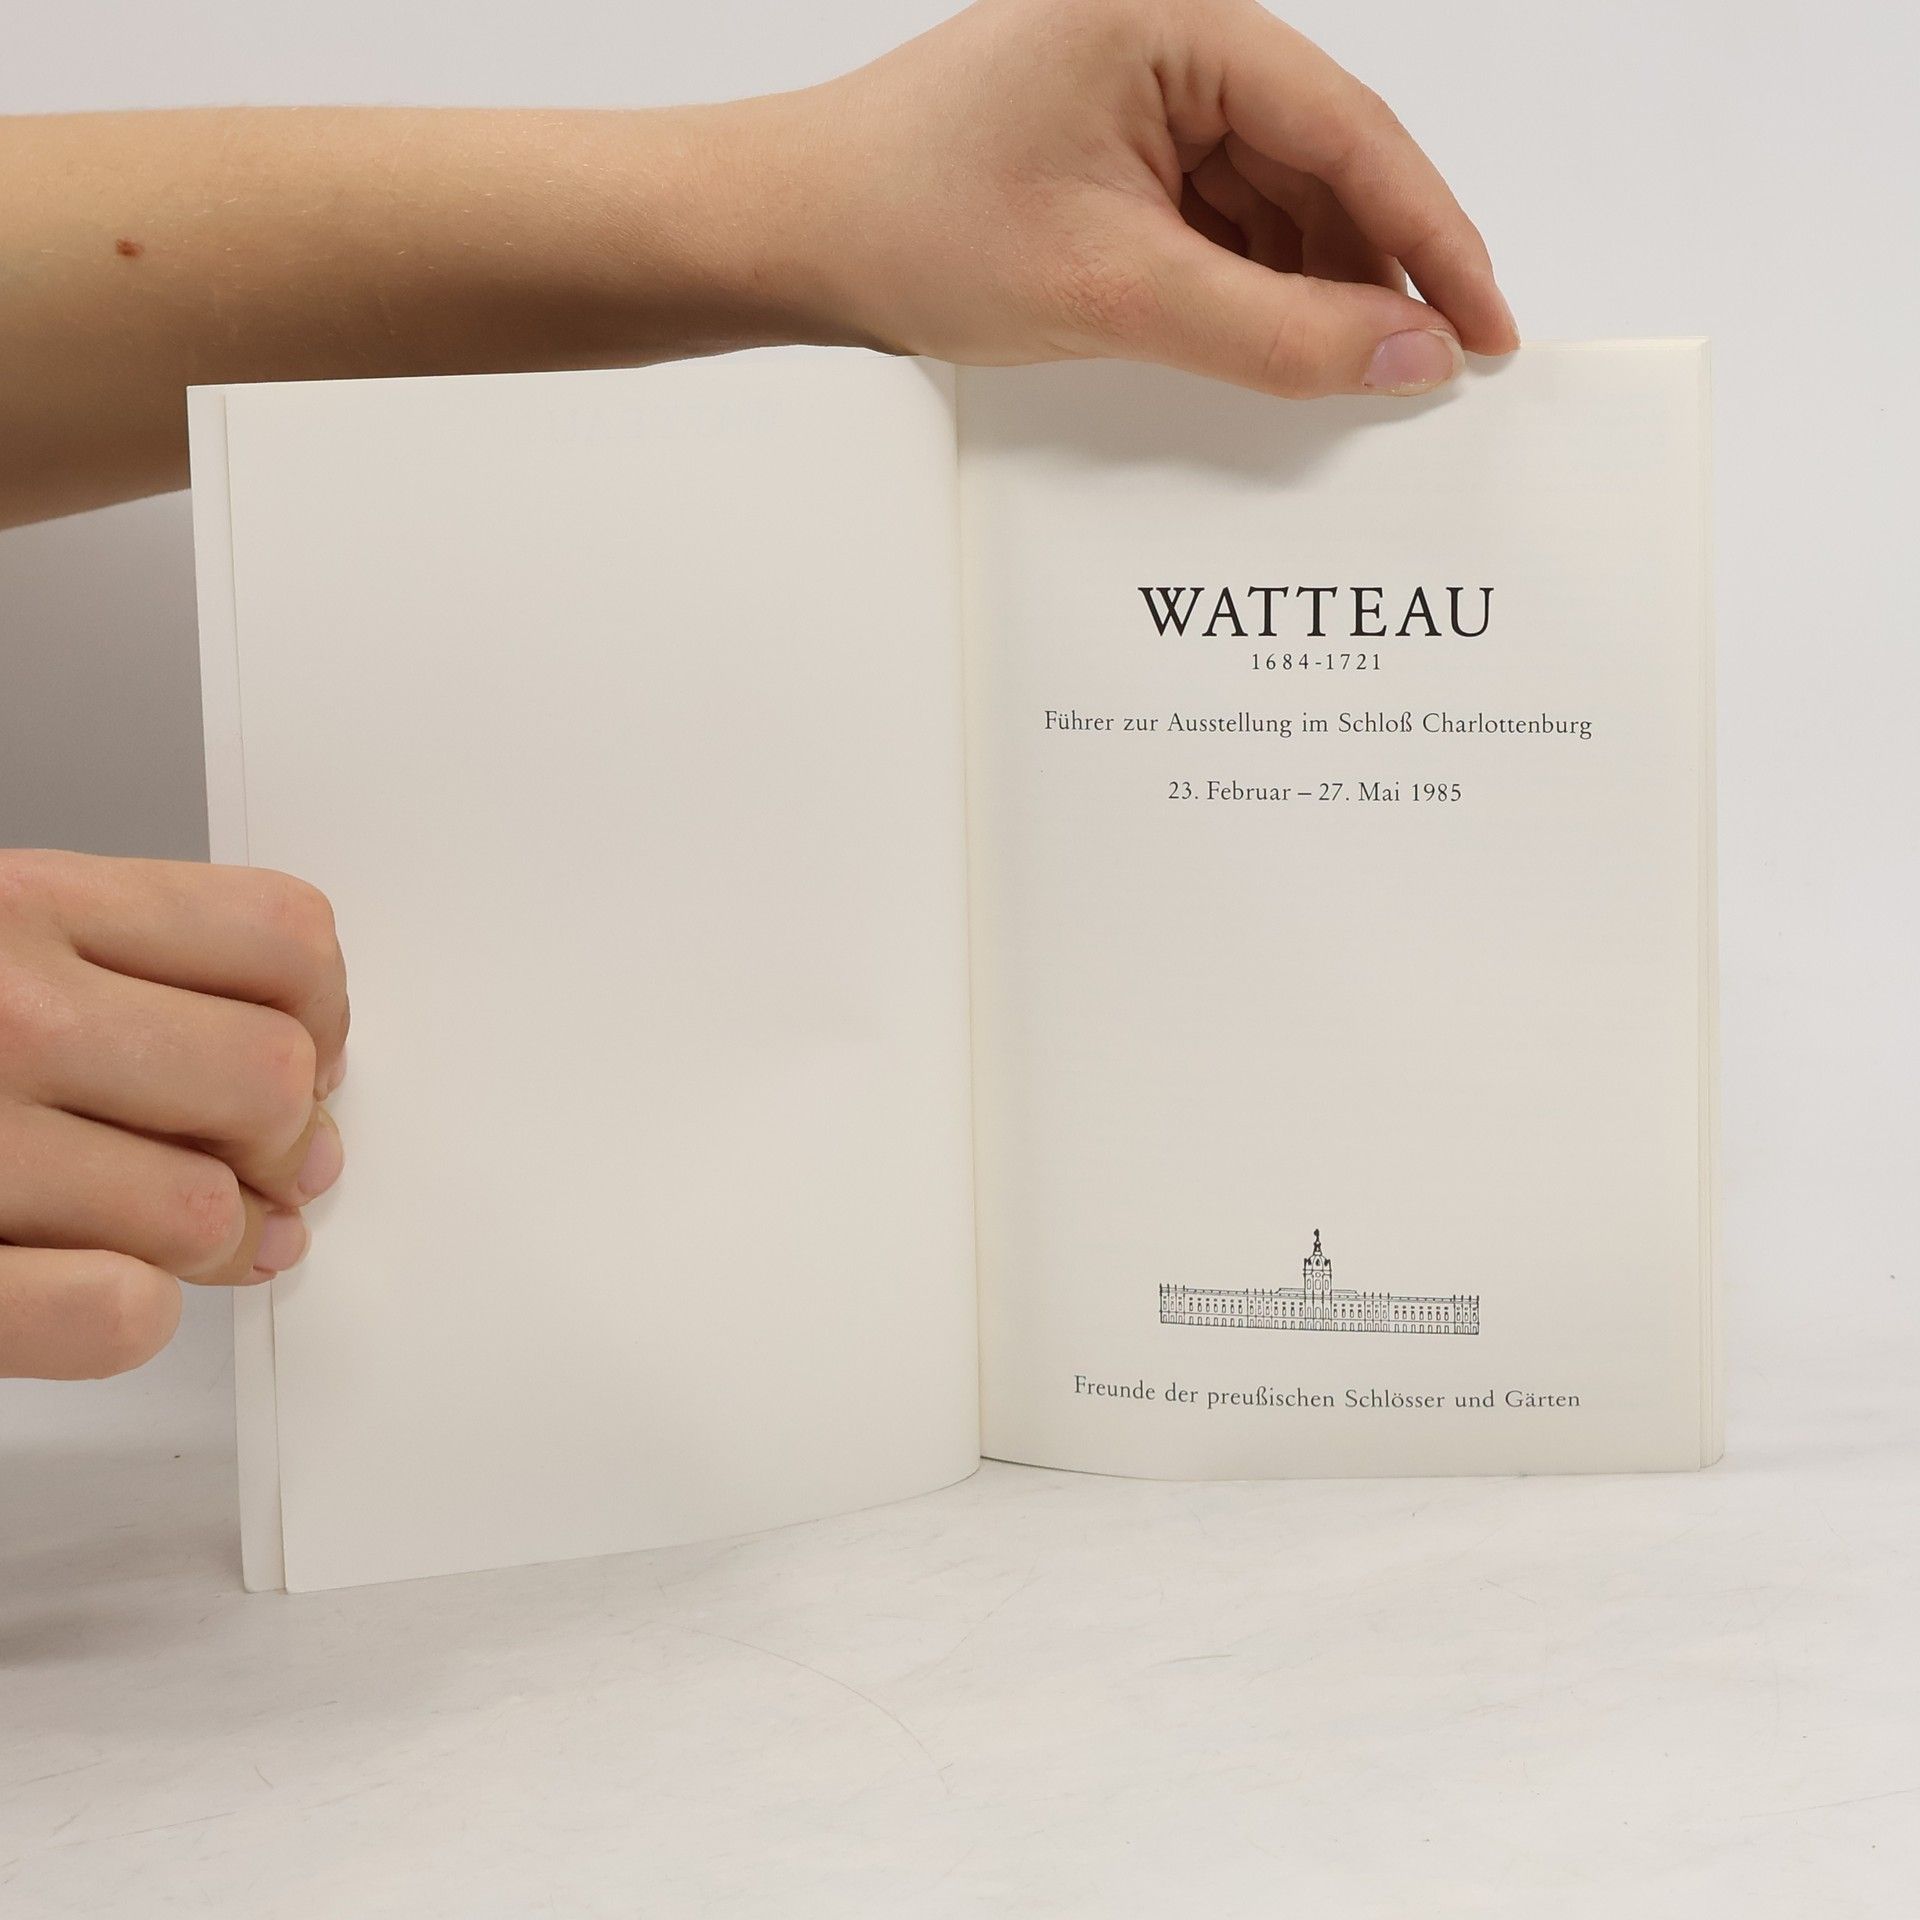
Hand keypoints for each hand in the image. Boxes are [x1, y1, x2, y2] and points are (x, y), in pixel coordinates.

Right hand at [0, 850, 346, 1378]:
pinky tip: (96, 1284)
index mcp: (14, 906)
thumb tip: (300, 1054)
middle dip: (284, 1137)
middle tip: (261, 1162)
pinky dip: (132, 1314)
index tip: (305, 1047)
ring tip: (191, 1234)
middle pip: (270, 1078)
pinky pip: (117, 1314)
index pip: (280, 938)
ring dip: (215, 1240)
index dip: (321, 1010)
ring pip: (206, 1211)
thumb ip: (115, 962)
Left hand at [788, 0, 1517, 395]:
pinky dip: (1251, 294)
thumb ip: (1274, 332)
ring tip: (1350, 379)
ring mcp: (1141, 102)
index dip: (1434, 238)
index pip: (1351, 132)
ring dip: (1314, 293)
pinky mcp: (1114, 159)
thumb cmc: (910, 221)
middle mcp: (1171, 45)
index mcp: (1178, 22)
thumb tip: (1411, 356)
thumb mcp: (1113, 290)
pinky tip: (1274, 352)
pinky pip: (1217, 226)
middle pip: (1321, 167)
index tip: (1490, 329)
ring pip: (1274, 206)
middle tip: (1431, 374)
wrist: (788, 234)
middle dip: (1376, 274)